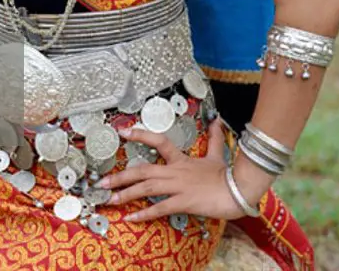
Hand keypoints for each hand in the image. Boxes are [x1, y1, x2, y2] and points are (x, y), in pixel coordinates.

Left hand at [99, 120, 255, 222]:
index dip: (140, 134)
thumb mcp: (217, 155)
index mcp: (181, 159)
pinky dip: (144, 214)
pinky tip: (131, 218)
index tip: (123, 131)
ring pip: (146, 188)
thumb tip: (216, 121)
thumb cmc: (226, 175)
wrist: (237, 191)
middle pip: (143, 170)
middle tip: (101, 183)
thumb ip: (213, 138)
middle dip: (121, 176)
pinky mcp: (182, 202)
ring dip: (126, 194)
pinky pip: (160, 208)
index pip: (158, 141)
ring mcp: (178, 187)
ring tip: (109, 200)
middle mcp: (175, 171)